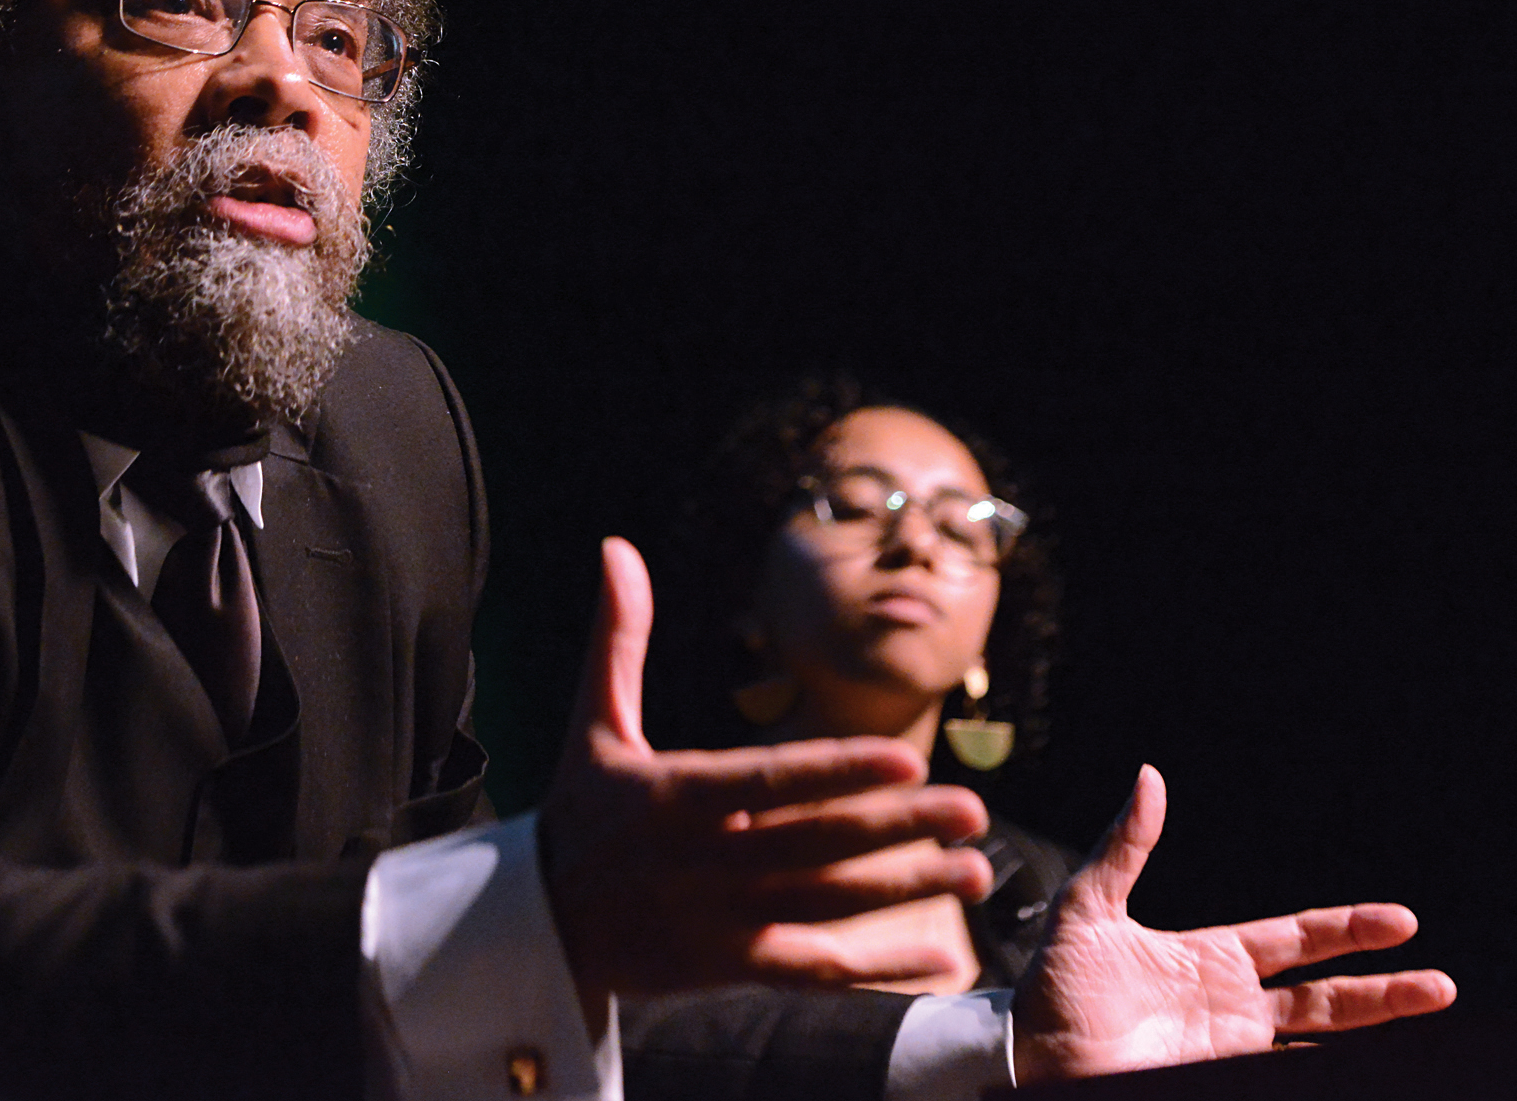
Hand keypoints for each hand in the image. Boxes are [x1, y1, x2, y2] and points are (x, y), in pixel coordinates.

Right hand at [541, 538, 993, 1033]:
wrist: (542, 924)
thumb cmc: (579, 811)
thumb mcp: (592, 722)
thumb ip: (618, 638)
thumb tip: (617, 548)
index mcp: (674, 797)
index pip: (770, 780)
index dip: (837, 771)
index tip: (904, 758)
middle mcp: (704, 861)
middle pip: (815, 844)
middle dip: (898, 826)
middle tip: (971, 810)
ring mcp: (721, 920)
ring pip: (827, 905)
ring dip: (905, 887)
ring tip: (974, 867)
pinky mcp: (732, 966)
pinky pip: (815, 969)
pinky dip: (877, 965)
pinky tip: (938, 951)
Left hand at [1014, 764, 1456, 1081]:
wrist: (1032, 1052)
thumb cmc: (1054, 986)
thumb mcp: (1088, 907)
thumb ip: (1125, 847)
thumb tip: (1148, 777)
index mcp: (1209, 958)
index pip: (1294, 939)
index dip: (1345, 929)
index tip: (1398, 921)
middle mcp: (1232, 1004)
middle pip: (1326, 995)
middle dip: (1383, 989)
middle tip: (1437, 984)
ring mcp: (1232, 1046)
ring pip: (1321, 1035)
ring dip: (1373, 1026)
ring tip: (1429, 1011)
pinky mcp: (1222, 1077)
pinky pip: (1291, 1071)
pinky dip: (1328, 1063)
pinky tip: (1364, 1058)